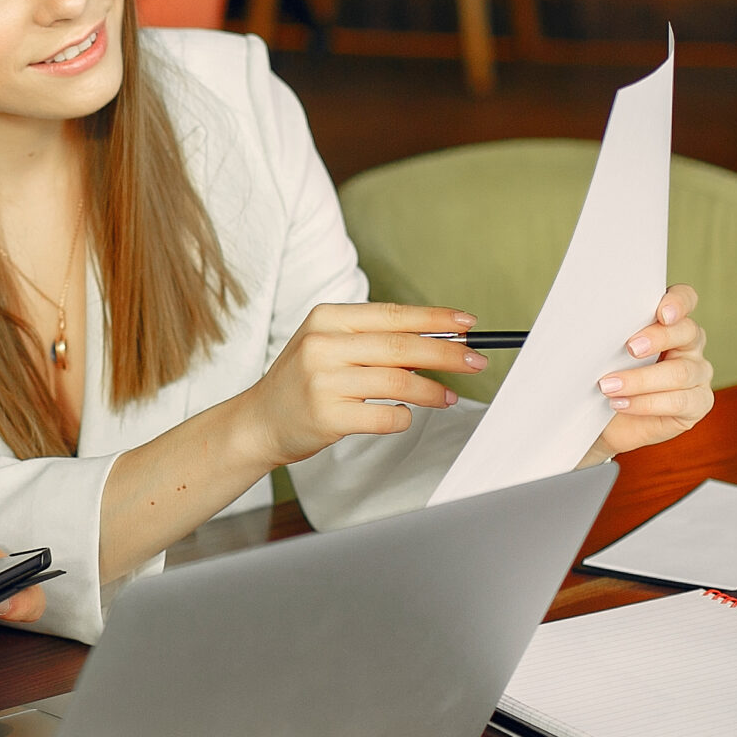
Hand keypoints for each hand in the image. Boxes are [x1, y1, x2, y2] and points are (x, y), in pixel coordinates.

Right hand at [234, 303, 482, 466]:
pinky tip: (406, 414)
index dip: (435, 320)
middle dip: (447, 355)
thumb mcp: (328, 345)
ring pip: (399, 382)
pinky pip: (385, 415)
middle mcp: (322, 345)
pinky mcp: (327, 415)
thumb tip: (439, 338)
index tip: (467, 324)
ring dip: (433, 391)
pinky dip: (404, 416)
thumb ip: (375, 339)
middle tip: (476, 362)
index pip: (393, 315)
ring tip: (449, 396)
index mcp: (326, 318)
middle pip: (402, 347)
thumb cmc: (302, 381)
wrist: (260, 420)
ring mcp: (322, 381)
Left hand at [587, 284, 713, 461]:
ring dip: (640, 379)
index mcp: (669, 321)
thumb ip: (610, 333)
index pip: (684, 299)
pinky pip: (680, 401)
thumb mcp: (605, 352)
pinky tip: (621, 403)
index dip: (678, 302)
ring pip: (680, 372)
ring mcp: (698, 373)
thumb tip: (591, 323)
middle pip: (686, 332)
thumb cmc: (607, 375)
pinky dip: (646, 403)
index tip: (662, 313)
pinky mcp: (698, 402)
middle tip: (630, 348)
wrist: (605, 420)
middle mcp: (689, 344)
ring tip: (608, 386)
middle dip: (657, 338)